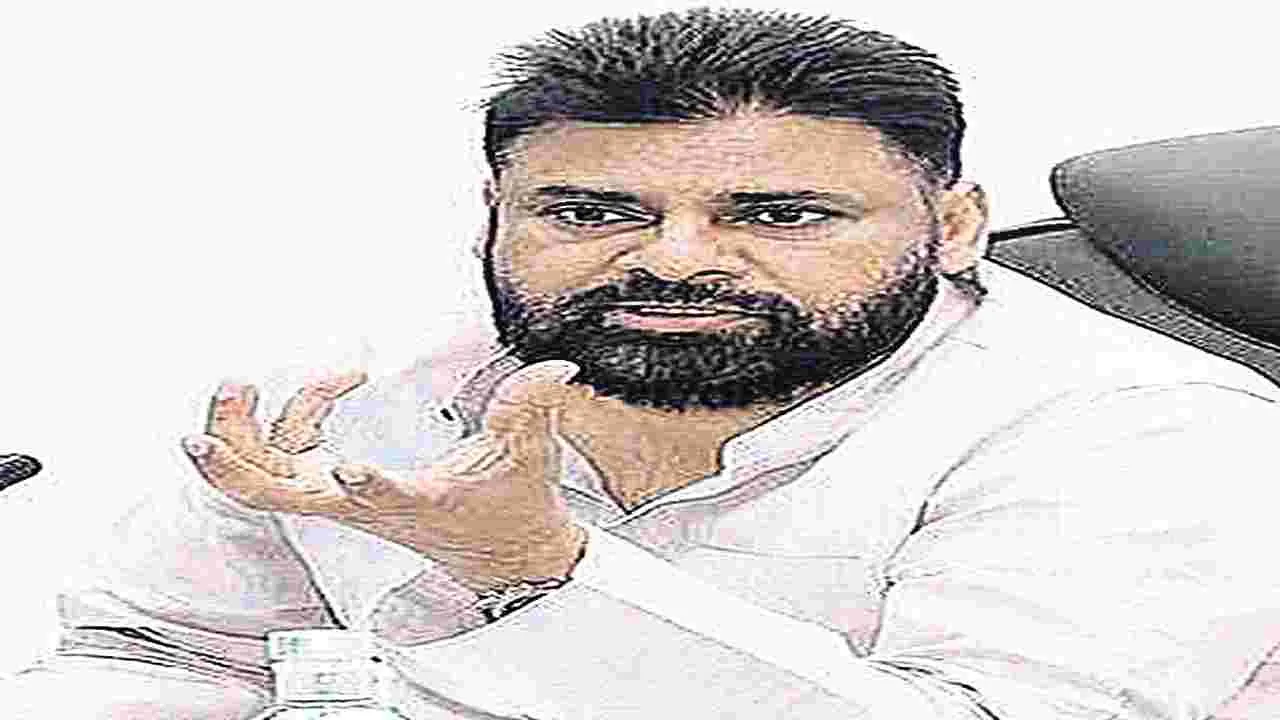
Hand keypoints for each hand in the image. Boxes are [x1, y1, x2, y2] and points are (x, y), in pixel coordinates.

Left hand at [181, 360, 591, 591]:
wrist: (503, 555)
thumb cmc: (509, 513)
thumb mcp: (527, 457)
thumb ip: (531, 407)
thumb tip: (553, 370)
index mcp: (412, 503)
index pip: (381, 499)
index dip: (365, 486)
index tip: (353, 467)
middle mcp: (362, 506)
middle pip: (271, 492)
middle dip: (236, 449)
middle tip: (232, 394)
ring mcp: (342, 498)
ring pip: (264, 476)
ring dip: (242, 431)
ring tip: (241, 385)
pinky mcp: (341, 488)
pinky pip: (290, 455)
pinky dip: (292, 416)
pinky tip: (329, 385)